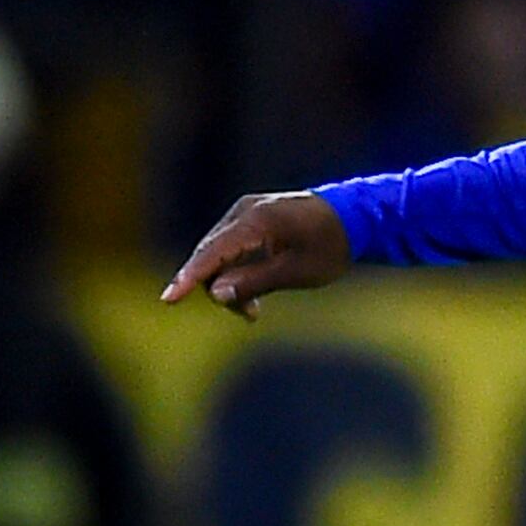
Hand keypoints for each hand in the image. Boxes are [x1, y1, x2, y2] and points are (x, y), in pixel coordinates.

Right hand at [162, 192, 350, 321]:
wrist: (356, 217)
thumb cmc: (332, 245)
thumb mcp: (298, 271)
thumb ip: (255, 281)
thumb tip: (214, 293)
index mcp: (256, 220)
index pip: (212, 252)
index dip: (189, 278)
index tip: (168, 300)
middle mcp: (244, 211)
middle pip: (211, 255)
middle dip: (221, 288)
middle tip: (250, 315)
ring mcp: (245, 212)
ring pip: (219, 253)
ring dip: (230, 282)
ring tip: (254, 310)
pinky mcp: (250, 219)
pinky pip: (231, 248)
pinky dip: (237, 271)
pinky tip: (252, 295)